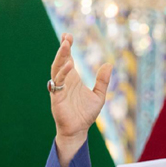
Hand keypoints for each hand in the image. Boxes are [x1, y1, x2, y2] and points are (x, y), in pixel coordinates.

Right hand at [50, 33, 112, 166]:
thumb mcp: (99, 96)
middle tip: (66, 37)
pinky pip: (57, 83)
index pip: (68, 59)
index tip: (67, 35)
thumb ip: (103, 81)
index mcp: (72, 79)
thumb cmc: (85, 114)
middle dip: (63, 49)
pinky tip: (69, 66)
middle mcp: (65, 81)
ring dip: (60, 57)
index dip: (66, 47)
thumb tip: (109, 64)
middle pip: (60, 61)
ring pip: (56, 69)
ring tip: (65, 46)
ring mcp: (59, 88)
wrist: (78, 131)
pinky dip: (62, 74)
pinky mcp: (56, 97)